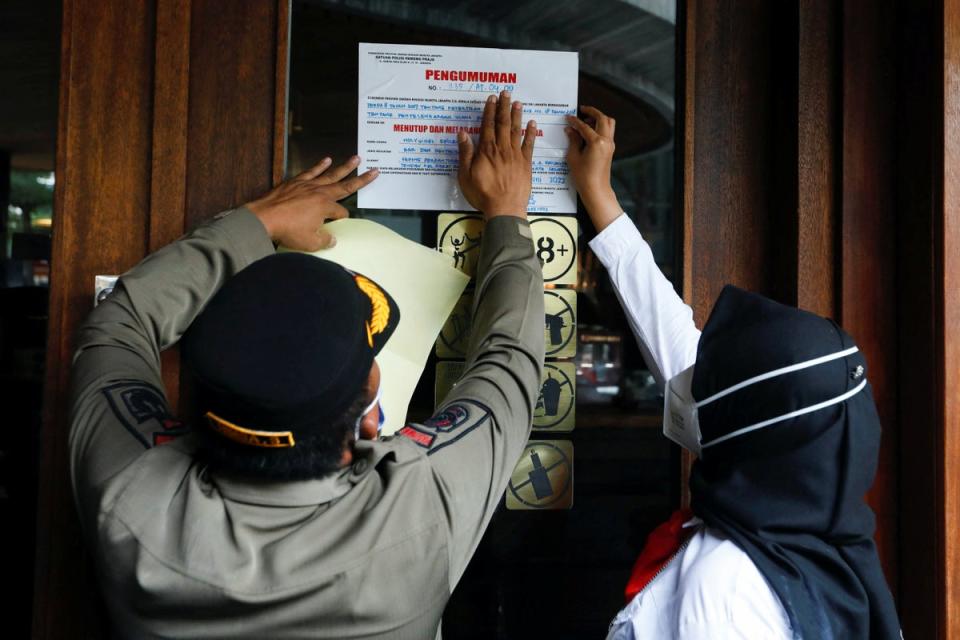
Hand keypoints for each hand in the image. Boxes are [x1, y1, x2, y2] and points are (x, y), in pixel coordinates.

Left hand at [245, 156, 378, 250]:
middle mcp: (320, 193)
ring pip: (331, 174)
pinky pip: (311, 171)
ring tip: (356, 158)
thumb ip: (325, 240)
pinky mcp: (296, 181)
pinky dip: (319, 165)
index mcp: (326, 207)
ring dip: (345, 166)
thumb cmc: (288, 231)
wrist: (264, 218)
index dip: (341, 220)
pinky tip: (326, 160)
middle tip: (373, 171)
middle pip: (345, 185)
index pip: (341, 213)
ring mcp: (308, 185)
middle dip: (361, 180)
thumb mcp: (310, 243)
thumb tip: (333, 239)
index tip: (337, 226)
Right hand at [457, 91, 536, 217]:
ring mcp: (515, 155)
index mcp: (486, 150)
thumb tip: (462, 134)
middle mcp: (502, 149)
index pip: (488, 125)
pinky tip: (532, 123)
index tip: (492, 98)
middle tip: (506, 93)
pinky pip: (529, 145)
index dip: (489, 110)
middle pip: (503, 123)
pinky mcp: (526, 164)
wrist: (505, 208)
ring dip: (517, 115)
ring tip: (517, 102)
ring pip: (516, 130)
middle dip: (504, 107)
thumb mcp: (466, 175)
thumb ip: (465, 153)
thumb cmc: (483, 194)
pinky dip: (531, 133)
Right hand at [565, 106, 621, 231]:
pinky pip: (608, 132)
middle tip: (582, 110)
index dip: (575, 121)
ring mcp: (610, 145)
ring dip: (599, 119)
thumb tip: (570, 130)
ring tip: (586, 120)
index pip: (584, 126)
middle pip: (602, 118)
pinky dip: (600, 127)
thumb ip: (573, 140)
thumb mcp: (573, 157)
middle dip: (592, 112)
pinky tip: (589, 131)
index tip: (568, 117)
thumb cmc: (583, 177)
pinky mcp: (610, 149)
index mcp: (596, 142)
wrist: (596, 190)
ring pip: (609, 123)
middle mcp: (606, 141)